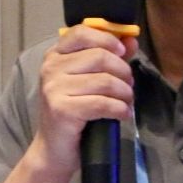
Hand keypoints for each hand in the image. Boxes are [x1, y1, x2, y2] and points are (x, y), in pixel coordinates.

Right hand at [31, 25, 135, 171]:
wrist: (54, 150)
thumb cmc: (73, 113)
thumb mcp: (88, 81)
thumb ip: (109, 57)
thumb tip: (131, 39)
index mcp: (55, 56)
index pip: (81, 32)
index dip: (107, 39)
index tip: (122, 52)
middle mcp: (51, 68)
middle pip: (100, 56)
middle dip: (123, 72)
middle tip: (128, 86)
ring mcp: (54, 89)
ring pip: (105, 81)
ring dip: (124, 93)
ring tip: (126, 102)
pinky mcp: (62, 110)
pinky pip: (102, 103)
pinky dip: (119, 109)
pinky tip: (123, 114)